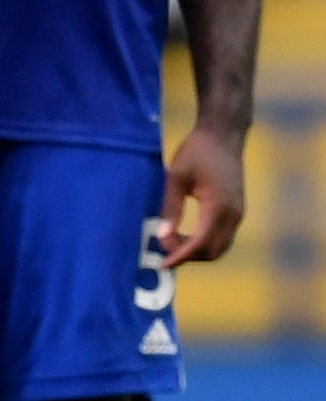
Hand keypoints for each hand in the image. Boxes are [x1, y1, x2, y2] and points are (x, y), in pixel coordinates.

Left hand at [158, 124, 246, 265]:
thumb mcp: (176, 177)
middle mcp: (233, 215)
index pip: (200, 243)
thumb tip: (161, 235)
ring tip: (171, 241)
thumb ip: (170, 208)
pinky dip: (205, 242)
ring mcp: (238, 214)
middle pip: (213, 251)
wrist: (223, 136)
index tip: (162, 264)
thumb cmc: (196, 152)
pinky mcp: (237, 210)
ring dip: (197, 250)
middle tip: (162, 248)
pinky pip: (223, 236)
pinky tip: (185, 234)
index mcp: (218, 208)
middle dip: (188, 255)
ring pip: (220, 246)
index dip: (181, 256)